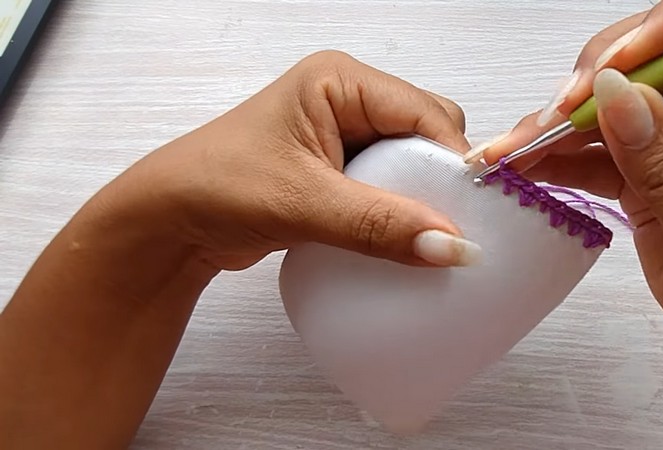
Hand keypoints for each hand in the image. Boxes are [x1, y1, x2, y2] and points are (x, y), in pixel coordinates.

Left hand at [0, 51, 482, 447]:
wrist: (166, 223)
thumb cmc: (216, 188)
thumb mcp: (305, 204)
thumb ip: (381, 225)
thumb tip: (452, 247)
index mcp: (341, 80)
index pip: (427, 113)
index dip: (456, 161)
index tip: (478, 211)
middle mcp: (349, 99)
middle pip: (428, 135)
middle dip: (442, 182)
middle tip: (455, 227)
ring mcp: (344, 135)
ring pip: (414, 165)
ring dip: (423, 201)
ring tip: (433, 240)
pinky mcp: (340, 171)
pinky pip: (392, 188)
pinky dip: (402, 215)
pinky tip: (406, 242)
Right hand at [476, 1, 662, 447]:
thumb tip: (615, 92)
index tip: (621, 61)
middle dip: (607, 67)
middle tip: (559, 112)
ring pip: (625, 92)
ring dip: (568, 114)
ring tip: (516, 147)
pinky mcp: (656, 169)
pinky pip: (604, 143)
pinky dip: (562, 152)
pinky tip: (522, 164)